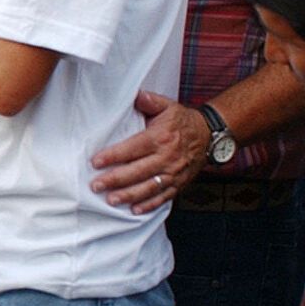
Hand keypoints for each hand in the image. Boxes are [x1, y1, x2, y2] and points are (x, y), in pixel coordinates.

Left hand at [90, 91, 207, 213]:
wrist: (209, 135)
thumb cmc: (182, 120)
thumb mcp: (167, 105)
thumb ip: (149, 100)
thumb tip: (134, 95)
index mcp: (161, 138)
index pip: (133, 148)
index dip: (113, 156)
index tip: (95, 162)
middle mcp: (168, 158)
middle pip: (138, 171)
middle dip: (116, 180)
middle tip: (96, 186)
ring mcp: (174, 173)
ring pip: (149, 187)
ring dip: (130, 196)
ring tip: (111, 200)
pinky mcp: (179, 183)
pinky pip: (164, 197)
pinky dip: (150, 205)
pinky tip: (134, 210)